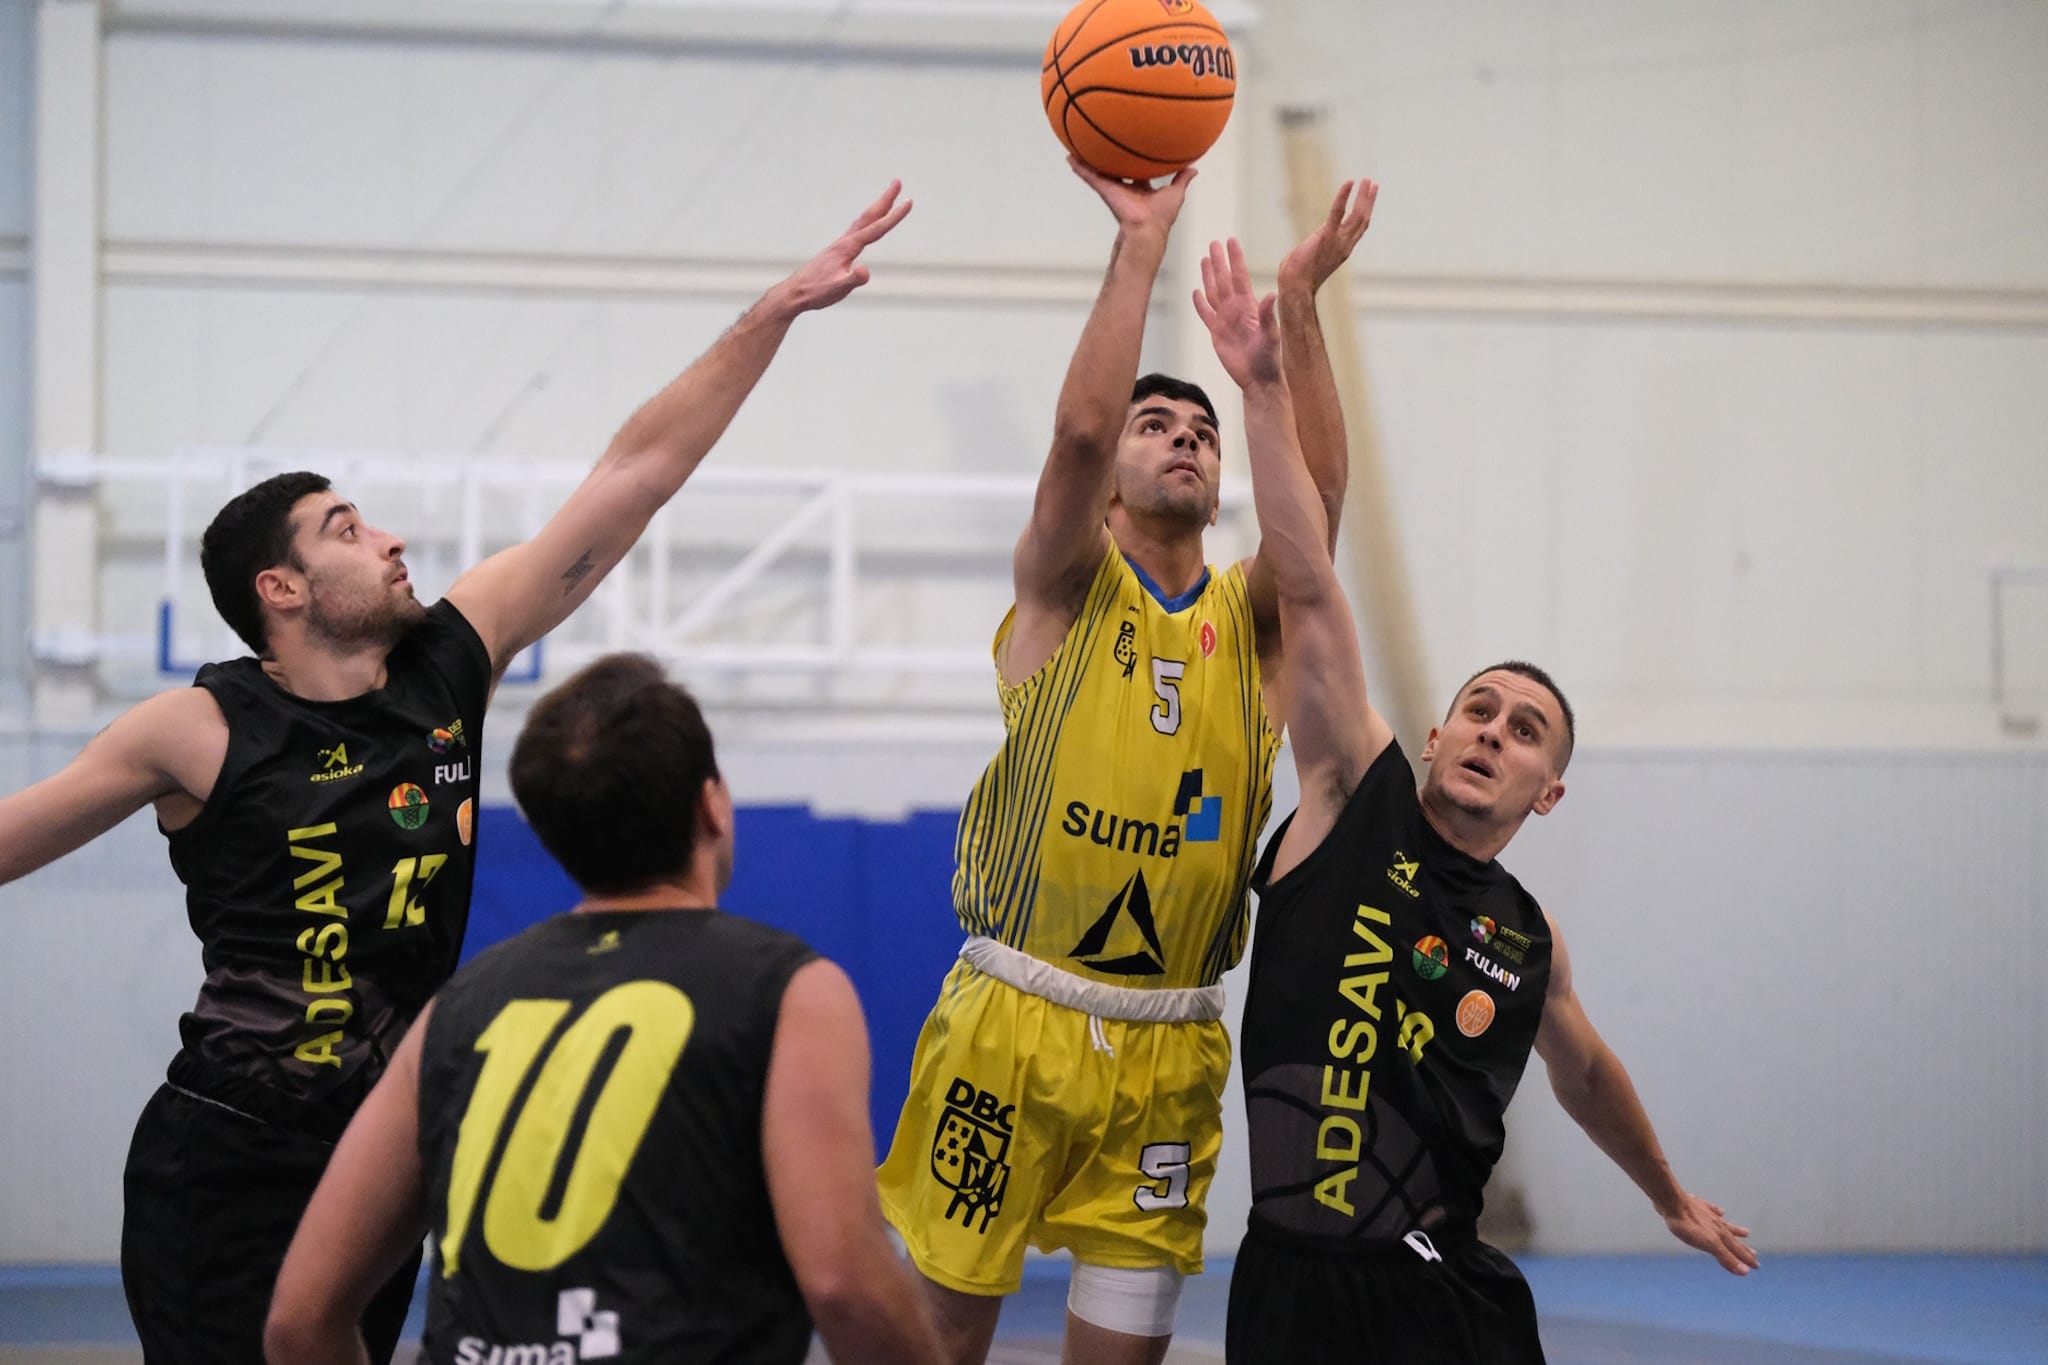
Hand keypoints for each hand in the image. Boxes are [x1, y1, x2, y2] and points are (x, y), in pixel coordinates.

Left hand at [776, 181, 913, 313]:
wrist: (794, 293)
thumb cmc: (816, 291)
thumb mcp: (838, 289)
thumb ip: (853, 280)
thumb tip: (865, 271)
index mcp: (848, 248)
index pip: (876, 229)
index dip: (894, 216)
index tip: (908, 202)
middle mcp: (844, 242)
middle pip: (869, 216)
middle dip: (885, 199)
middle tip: (897, 182)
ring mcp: (840, 246)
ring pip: (862, 221)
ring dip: (876, 208)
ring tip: (887, 199)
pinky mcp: (836, 252)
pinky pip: (856, 231)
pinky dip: (866, 222)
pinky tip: (867, 226)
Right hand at [1068, 155, 1195, 236]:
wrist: (1147, 229)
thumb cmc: (1161, 217)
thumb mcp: (1176, 193)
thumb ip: (1182, 180)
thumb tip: (1194, 168)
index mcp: (1141, 189)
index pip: (1135, 173)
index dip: (1132, 163)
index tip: (1129, 152)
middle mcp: (1126, 189)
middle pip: (1114, 170)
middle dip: (1108, 160)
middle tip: (1101, 146)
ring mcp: (1114, 190)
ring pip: (1099, 172)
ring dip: (1088, 162)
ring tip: (1077, 148)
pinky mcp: (1106, 191)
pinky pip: (1091, 177)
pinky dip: (1081, 168)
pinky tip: (1071, 158)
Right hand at [1191, 237, 1279, 388]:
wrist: (1258, 379)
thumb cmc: (1269, 358)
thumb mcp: (1271, 335)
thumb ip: (1268, 315)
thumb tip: (1270, 295)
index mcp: (1249, 306)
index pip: (1240, 276)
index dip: (1235, 259)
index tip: (1231, 240)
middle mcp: (1236, 309)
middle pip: (1224, 280)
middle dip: (1219, 262)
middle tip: (1213, 243)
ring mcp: (1225, 320)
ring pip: (1213, 293)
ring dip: (1208, 277)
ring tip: (1204, 259)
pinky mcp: (1216, 334)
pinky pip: (1205, 315)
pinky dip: (1199, 304)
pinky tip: (1195, 292)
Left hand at [1278, 178, 1376, 293]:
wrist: (1295, 288)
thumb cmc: (1297, 278)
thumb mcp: (1312, 258)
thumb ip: (1317, 246)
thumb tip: (1311, 241)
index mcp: (1342, 250)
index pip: (1359, 228)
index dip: (1366, 212)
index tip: (1369, 197)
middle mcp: (1345, 246)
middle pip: (1363, 219)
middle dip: (1369, 200)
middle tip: (1372, 183)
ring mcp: (1338, 242)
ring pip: (1357, 215)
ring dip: (1363, 196)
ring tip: (1367, 180)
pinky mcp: (1326, 236)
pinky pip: (1338, 213)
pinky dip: (1344, 196)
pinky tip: (1349, 182)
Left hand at [1662, 1192, 1757, 1275]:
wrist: (1671, 1202)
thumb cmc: (1688, 1226)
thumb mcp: (1709, 1245)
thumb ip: (1726, 1258)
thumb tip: (1746, 1272)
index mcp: (1720, 1235)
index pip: (1736, 1250)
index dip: (1746, 1259)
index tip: (1756, 1266)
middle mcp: (1716, 1224)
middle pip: (1732, 1239)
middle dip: (1742, 1248)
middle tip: (1755, 1254)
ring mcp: (1707, 1214)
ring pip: (1725, 1225)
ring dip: (1735, 1230)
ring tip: (1746, 1232)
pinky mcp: (1696, 1206)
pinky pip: (1710, 1209)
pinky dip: (1716, 1211)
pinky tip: (1719, 1211)